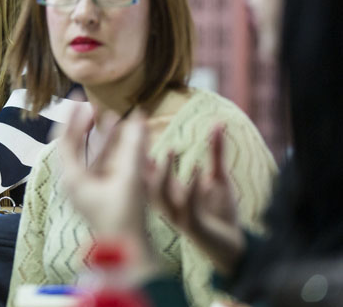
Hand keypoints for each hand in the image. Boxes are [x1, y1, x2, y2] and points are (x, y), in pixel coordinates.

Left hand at [59, 106, 160, 283]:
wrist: (130, 255)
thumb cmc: (125, 219)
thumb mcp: (131, 179)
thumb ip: (135, 147)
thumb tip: (139, 117)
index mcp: (73, 179)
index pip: (66, 140)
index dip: (72, 117)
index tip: (79, 98)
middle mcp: (76, 184)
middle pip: (76, 146)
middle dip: (86, 125)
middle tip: (92, 104)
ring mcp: (89, 190)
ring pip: (93, 155)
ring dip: (104, 137)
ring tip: (114, 117)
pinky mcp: (103, 195)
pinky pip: (105, 166)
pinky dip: (114, 151)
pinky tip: (127, 139)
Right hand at [144, 126, 244, 275]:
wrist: (237, 245)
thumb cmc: (221, 213)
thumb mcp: (218, 178)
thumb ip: (216, 152)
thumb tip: (218, 123)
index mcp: (169, 192)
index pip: (146, 171)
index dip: (138, 153)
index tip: (133, 129)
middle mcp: (168, 203)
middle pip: (145, 181)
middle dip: (140, 161)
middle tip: (139, 136)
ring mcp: (178, 215)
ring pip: (160, 195)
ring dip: (164, 173)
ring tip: (171, 149)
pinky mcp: (195, 225)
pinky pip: (189, 206)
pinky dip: (193, 186)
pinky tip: (199, 168)